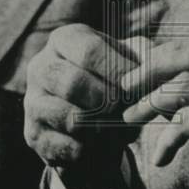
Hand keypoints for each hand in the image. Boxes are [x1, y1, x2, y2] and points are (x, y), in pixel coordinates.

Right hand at [24, 23, 149, 188]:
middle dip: (109, 100)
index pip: (89, 50)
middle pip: (74, 83)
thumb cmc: (115, 82)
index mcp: (64, 39)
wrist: (94, 123)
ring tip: (118, 126)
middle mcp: (41, 66)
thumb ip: (146, 59)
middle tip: (126, 108)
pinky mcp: (33, 135)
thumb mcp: (131, 62)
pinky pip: (68, 146)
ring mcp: (32, 101)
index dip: (119, 71)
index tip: (139, 87)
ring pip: (70, 118)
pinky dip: (94, 149)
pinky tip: (101, 143)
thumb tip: (156, 69)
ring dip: (103, 127)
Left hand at [120, 36, 188, 188]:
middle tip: (126, 87)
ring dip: (151, 104)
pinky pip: (188, 122)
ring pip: (188, 87)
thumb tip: (145, 49)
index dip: (170, 54)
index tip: (141, 68)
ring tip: (131, 118)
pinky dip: (168, 139)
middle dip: (154, 68)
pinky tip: (161, 157)